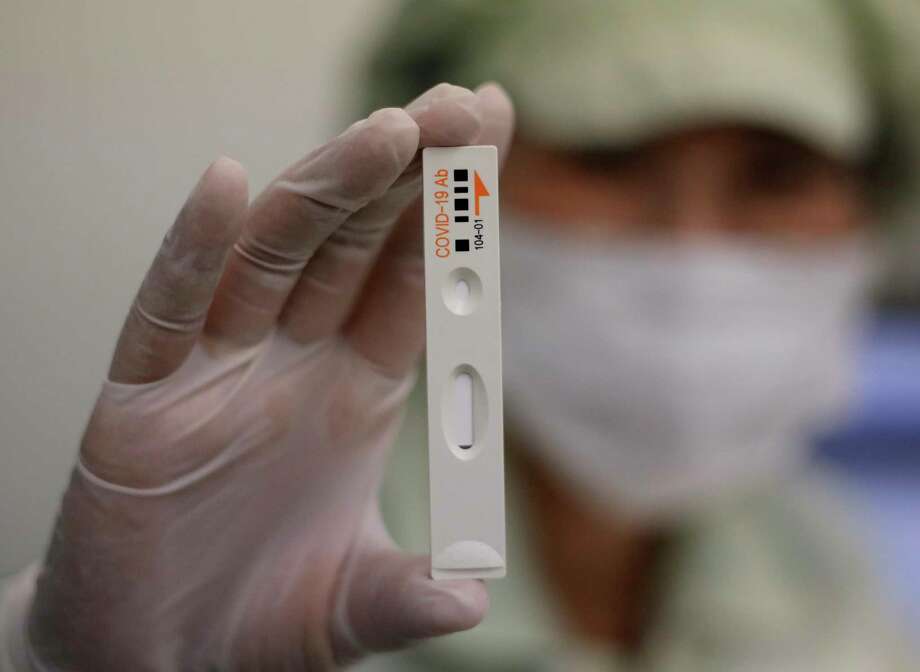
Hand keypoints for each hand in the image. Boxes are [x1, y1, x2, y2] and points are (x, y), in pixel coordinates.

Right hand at [23, 82, 513, 669]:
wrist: (154, 661)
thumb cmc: (255, 624)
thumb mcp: (351, 609)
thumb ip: (409, 597)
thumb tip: (472, 598)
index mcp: (355, 392)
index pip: (414, 281)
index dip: (455, 216)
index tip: (495, 135)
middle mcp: (291, 364)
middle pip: (356, 247)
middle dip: (409, 177)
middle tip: (462, 108)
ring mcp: (215, 373)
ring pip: (274, 258)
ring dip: (329, 190)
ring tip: (392, 131)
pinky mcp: (140, 401)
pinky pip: (166, 311)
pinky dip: (193, 251)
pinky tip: (228, 188)